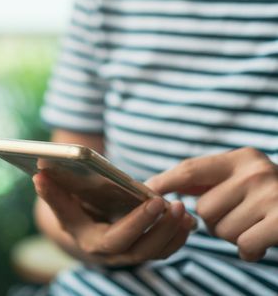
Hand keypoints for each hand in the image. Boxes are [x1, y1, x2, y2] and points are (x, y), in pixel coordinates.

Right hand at [33, 172, 193, 265]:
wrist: (80, 225)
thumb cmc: (69, 209)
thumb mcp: (60, 203)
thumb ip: (52, 193)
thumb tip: (39, 175)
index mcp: (91, 242)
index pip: (116, 238)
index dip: (137, 223)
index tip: (155, 200)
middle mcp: (111, 254)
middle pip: (142, 249)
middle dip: (161, 228)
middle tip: (174, 204)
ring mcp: (129, 254)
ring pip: (157, 252)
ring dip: (174, 232)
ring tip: (183, 208)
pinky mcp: (142, 249)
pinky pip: (164, 249)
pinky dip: (178, 235)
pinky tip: (186, 217)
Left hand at [146, 147, 277, 261]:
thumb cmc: (273, 197)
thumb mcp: (244, 178)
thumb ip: (208, 179)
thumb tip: (158, 185)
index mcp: (241, 158)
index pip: (190, 169)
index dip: (165, 181)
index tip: (145, 191)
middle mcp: (255, 171)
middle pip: (203, 209)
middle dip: (214, 221)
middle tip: (240, 218)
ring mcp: (271, 194)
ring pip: (220, 230)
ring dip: (234, 236)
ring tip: (255, 225)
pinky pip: (243, 245)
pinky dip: (250, 251)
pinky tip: (264, 242)